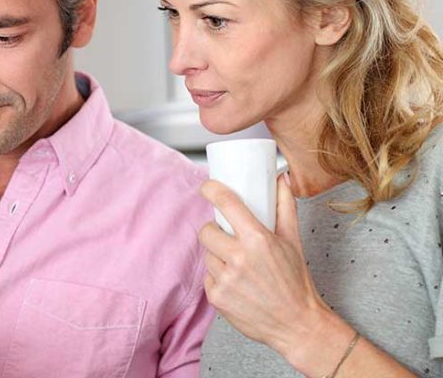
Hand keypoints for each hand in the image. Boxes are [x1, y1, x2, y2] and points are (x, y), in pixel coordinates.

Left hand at [198, 174, 331, 357]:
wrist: (297, 325)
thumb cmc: (295, 282)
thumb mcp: (293, 240)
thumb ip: (284, 206)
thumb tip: (280, 179)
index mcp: (257, 240)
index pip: (226, 203)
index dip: (212, 190)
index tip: (207, 188)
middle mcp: (238, 258)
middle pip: (206, 230)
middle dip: (215, 231)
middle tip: (229, 238)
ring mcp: (225, 279)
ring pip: (207, 255)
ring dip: (218, 256)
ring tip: (238, 265)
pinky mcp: (216, 297)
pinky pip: (207, 277)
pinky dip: (218, 278)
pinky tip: (236, 283)